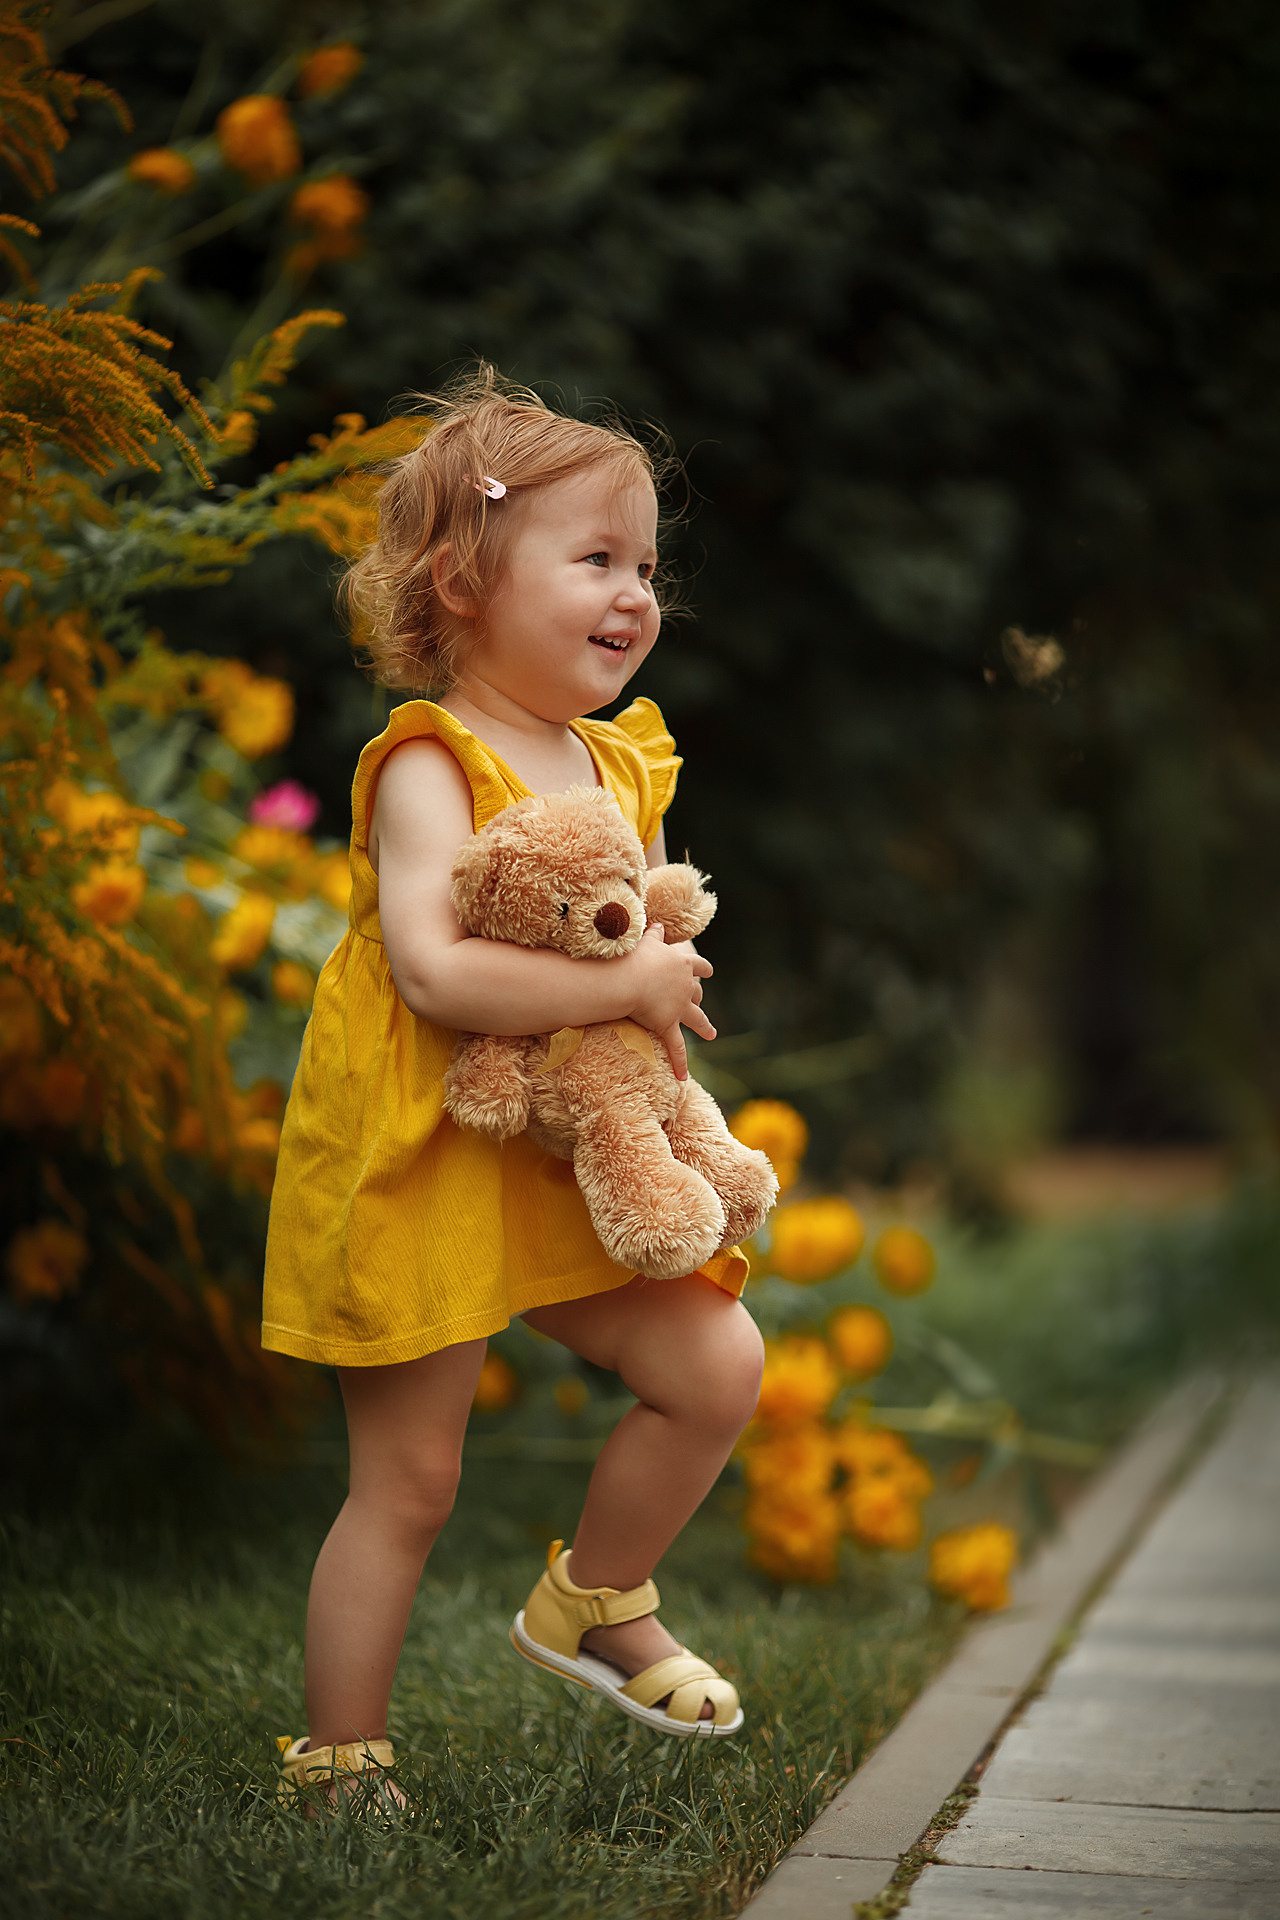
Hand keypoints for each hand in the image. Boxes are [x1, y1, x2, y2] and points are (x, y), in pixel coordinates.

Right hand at [626, 923, 714, 1078]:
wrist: (627, 977)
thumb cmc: (632, 955)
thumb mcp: (645, 941)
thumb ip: (654, 935)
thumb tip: (658, 924)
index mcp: (682, 964)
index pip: (698, 966)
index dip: (702, 969)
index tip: (708, 972)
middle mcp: (685, 986)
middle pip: (697, 993)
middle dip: (700, 998)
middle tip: (702, 1002)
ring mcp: (679, 1006)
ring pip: (697, 1019)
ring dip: (705, 1027)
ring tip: (712, 1034)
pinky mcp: (667, 1024)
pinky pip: (676, 1047)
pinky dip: (680, 1062)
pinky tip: (682, 1076)